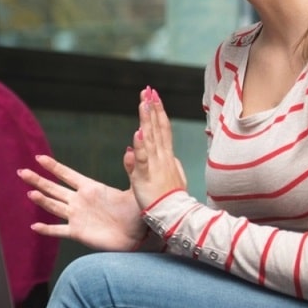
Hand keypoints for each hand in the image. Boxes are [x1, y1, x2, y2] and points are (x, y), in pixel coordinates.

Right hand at [18, 154, 147, 251]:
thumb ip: (131, 169)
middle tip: (21, 171)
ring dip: (41, 200)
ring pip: (53, 206)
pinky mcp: (78, 232)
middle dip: (38, 180)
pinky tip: (34, 226)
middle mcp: (80, 201)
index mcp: (90, 188)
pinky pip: (58, 230)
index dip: (53, 166)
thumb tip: (133, 148)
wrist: (139, 236)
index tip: (39, 157)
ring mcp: (77, 216)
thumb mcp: (135, 188)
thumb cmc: (138, 211)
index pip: (67, 174)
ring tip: (29, 193)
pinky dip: (46, 229)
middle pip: (53, 188)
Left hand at [129, 87, 187, 208]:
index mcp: (167, 157)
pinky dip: (141, 146)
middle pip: (157, 128)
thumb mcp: (157, 177)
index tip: (154, 97)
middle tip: (148, 90)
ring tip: (144, 102)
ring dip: (147, 120)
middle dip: (153, 108)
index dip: (158, 113)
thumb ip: (140, 162)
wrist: (176, 217)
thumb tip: (130, 148)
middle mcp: (162, 157)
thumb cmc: (169, 200)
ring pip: (151, 138)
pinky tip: (138, 133)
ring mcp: (155, 165)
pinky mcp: (146, 177)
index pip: (162, 130)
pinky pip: (143, 160)